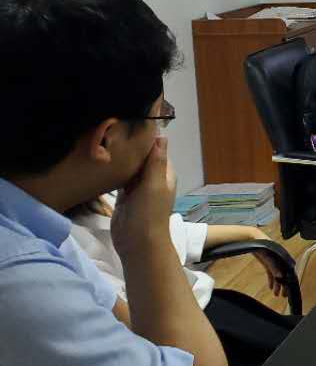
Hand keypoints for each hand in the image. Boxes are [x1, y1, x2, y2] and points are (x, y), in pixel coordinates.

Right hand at [111, 137, 177, 262]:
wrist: (137, 242)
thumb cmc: (149, 213)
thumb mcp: (154, 184)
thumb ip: (157, 161)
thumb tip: (162, 135)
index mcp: (164, 172)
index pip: (155, 148)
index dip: (144, 136)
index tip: (128, 122)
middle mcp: (153, 177)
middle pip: (141, 156)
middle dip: (129, 146)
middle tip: (109, 130)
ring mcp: (138, 186)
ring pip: (130, 166)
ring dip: (120, 158)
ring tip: (102, 141)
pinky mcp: (124, 195)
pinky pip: (119, 178)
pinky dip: (114, 171)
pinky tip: (101, 161)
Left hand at [256, 248, 288, 298]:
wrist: (251, 238)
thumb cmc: (261, 244)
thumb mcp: (267, 256)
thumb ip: (273, 266)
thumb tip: (280, 276)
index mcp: (283, 257)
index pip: (289, 271)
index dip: (290, 281)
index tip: (289, 289)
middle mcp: (280, 259)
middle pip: (284, 274)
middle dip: (284, 285)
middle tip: (284, 295)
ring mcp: (274, 260)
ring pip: (278, 275)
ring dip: (277, 284)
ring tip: (276, 294)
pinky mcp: (267, 261)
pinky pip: (271, 272)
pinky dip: (271, 280)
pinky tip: (270, 287)